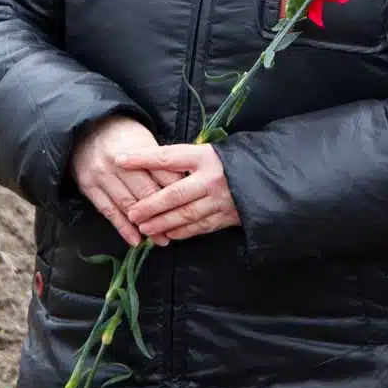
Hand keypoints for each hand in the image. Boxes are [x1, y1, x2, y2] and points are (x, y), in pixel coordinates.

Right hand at [71, 116, 183, 245]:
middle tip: (176, 232)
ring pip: (127, 205)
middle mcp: (119, 163)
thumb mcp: (144, 140)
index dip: (177, 194)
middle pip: (146, 192)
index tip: (188, 210)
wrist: (87, 127)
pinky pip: (108, 211)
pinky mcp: (89, 186)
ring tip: (160, 241)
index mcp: (138, 149)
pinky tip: (135, 240)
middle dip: (163, 214)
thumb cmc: (123, 135)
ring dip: (145, 226)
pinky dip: (122, 228)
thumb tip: (181, 187)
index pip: (163, 175)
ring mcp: (102, 175)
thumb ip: (160, 163)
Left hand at [122, 144, 240, 244]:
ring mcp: (220, 200)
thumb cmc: (228, 162)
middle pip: (174, 193)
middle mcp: (211, 178)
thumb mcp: (208, 152)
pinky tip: (168, 234)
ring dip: (162, 223)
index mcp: (204, 156)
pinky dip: (182, 231)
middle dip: (150, 205)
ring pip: (185, 214)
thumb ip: (183, 160)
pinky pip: (199, 227)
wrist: (266, 177)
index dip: (143, 158)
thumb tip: (148, 162)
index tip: (120, 160)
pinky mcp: (227, 217)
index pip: (168, 157)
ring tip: (144, 228)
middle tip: (131, 213)